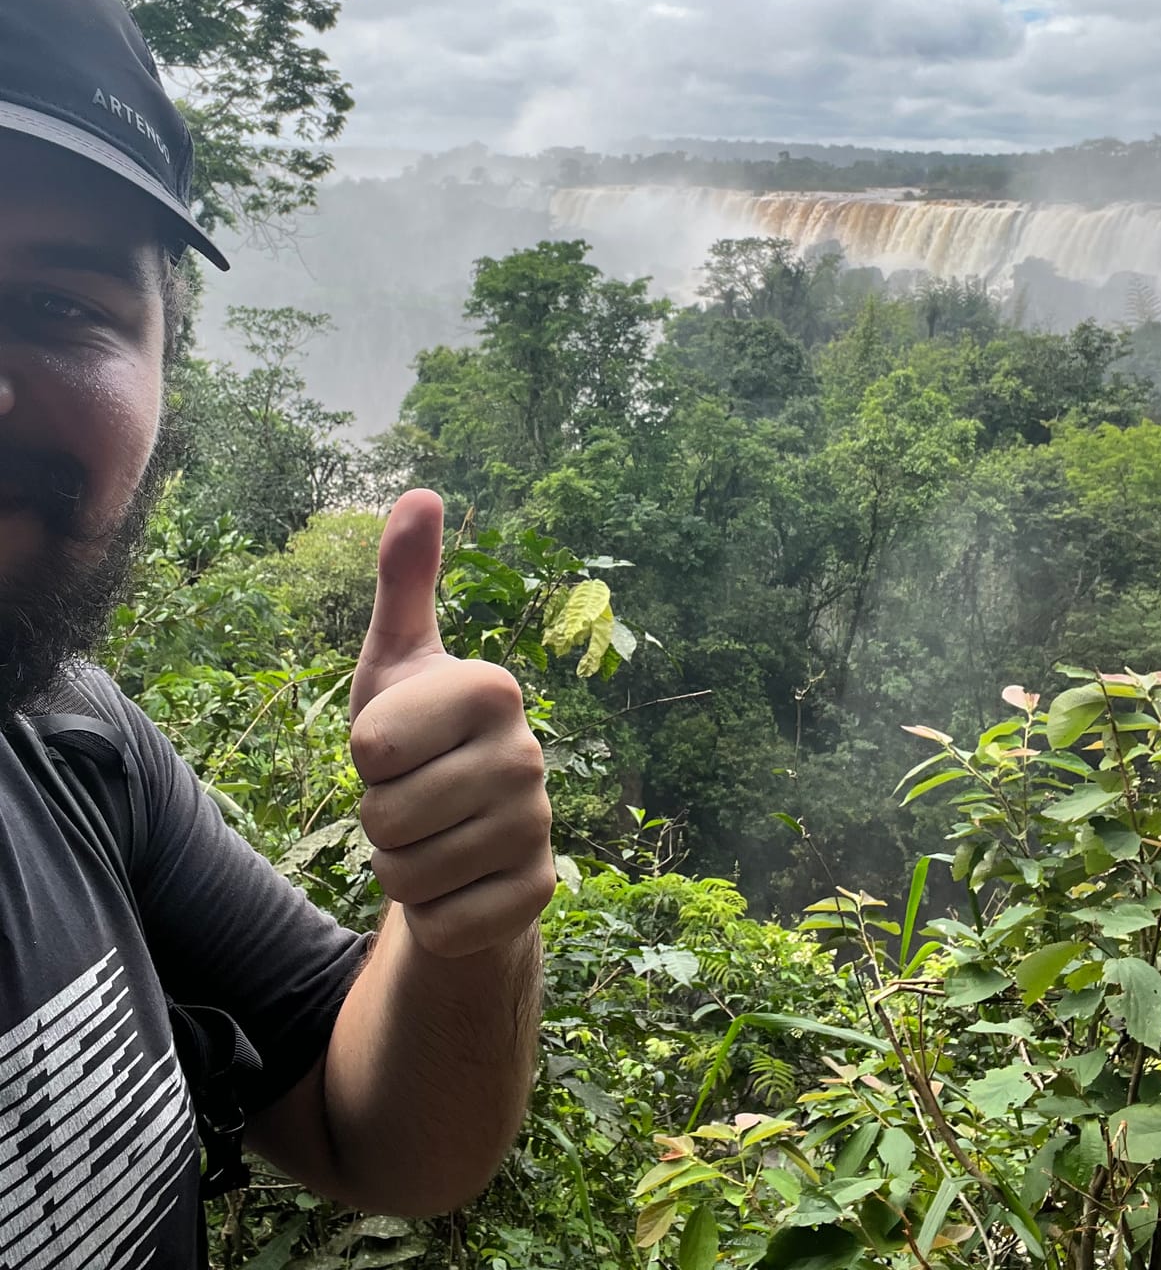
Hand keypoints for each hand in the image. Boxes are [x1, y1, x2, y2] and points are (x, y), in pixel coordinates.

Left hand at [349, 490, 554, 959]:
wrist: (462, 837)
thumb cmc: (417, 738)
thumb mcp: (396, 661)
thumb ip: (405, 579)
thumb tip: (422, 493)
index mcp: (494, 688)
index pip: (373, 745)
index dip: (366, 753)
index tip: (396, 743)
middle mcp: (529, 754)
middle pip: (384, 816)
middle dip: (377, 817)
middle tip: (412, 797)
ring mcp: (538, 829)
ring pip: (404, 876)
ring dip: (398, 867)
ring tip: (431, 836)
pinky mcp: (536, 896)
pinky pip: (439, 923)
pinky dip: (428, 913)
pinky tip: (455, 882)